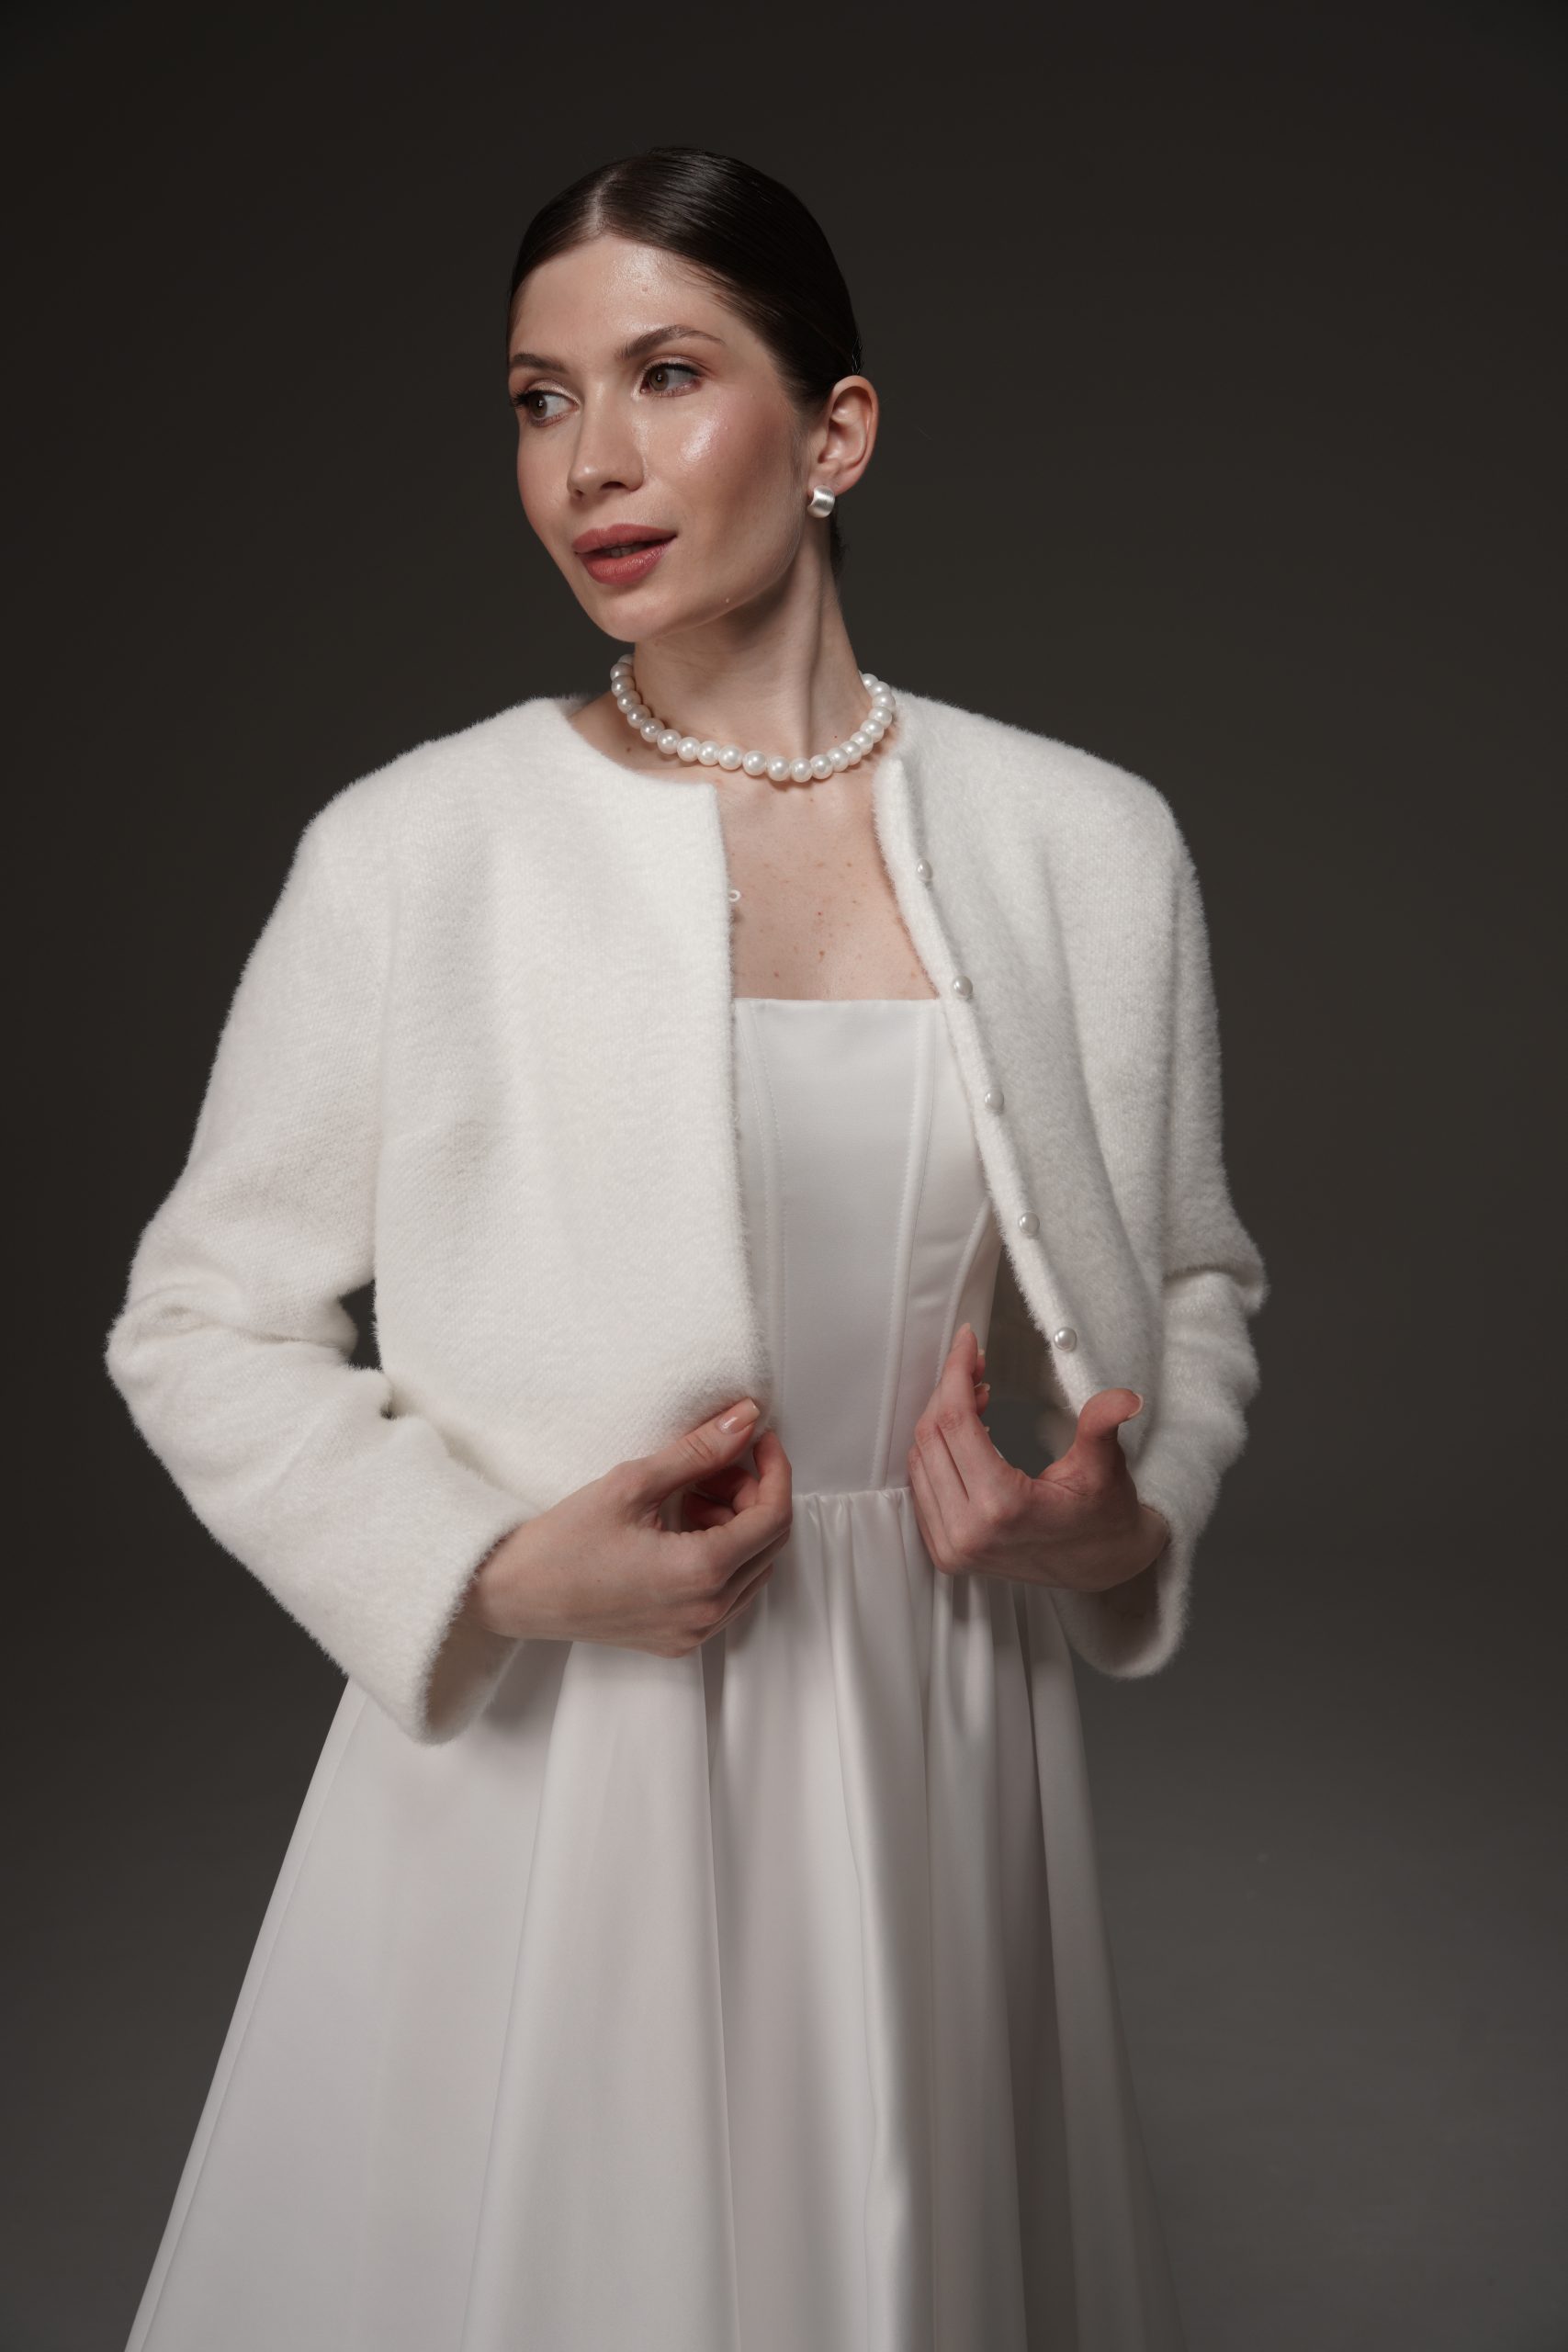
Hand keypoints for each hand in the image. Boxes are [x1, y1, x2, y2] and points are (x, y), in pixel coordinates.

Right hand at [462, 1400, 793, 1656]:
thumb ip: (699, 1451)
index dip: (776, 1469)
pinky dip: (721, 1555)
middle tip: (715, 1464)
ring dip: (737, 1524)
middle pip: (769, 1543)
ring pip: (752, 1568)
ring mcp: (695, 1631)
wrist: (515, 1594)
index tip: (760, 1440)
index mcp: (700, 1573)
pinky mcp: (680, 1638)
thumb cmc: (561, 1544)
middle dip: (753, 1493)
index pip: (774, 1516)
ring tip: (689, 1495)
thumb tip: (745, 1421)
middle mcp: (706, 1611)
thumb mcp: (634, 1483)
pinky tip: (681, 1528)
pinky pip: (728, 1593)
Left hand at [906, 1324, 1171, 1594]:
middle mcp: (966, 1532)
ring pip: (920, 1459)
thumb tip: (1125, 1399)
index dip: (956, 1372)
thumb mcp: (1106, 1468)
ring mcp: (951, 1547)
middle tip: (973, 1362)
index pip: (956, 1422)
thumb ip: (1102, 1427)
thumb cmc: (1105, 1517)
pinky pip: (921, 1485)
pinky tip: (964, 1430)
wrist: (1102, 1567)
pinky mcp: (945, 1552)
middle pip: (932, 1436)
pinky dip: (936, 1450)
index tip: (967, 1341)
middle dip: (948, 1389)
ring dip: (940, 1418)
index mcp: (1002, 1509)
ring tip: (974, 1393)